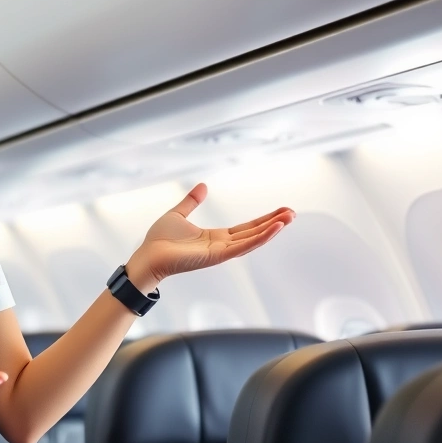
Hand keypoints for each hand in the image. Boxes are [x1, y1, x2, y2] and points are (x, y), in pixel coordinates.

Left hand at [127, 183, 294, 289]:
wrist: (148, 255)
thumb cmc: (159, 240)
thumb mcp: (178, 214)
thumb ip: (191, 202)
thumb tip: (202, 186)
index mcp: (215, 237)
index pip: (246, 227)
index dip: (263, 220)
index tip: (281, 211)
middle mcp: (222, 245)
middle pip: (254, 233)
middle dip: (273, 223)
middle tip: (292, 213)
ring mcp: (221, 252)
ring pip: (252, 240)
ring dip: (271, 230)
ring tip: (288, 218)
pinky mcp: (217, 256)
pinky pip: (243, 246)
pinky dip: (260, 238)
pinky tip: (274, 229)